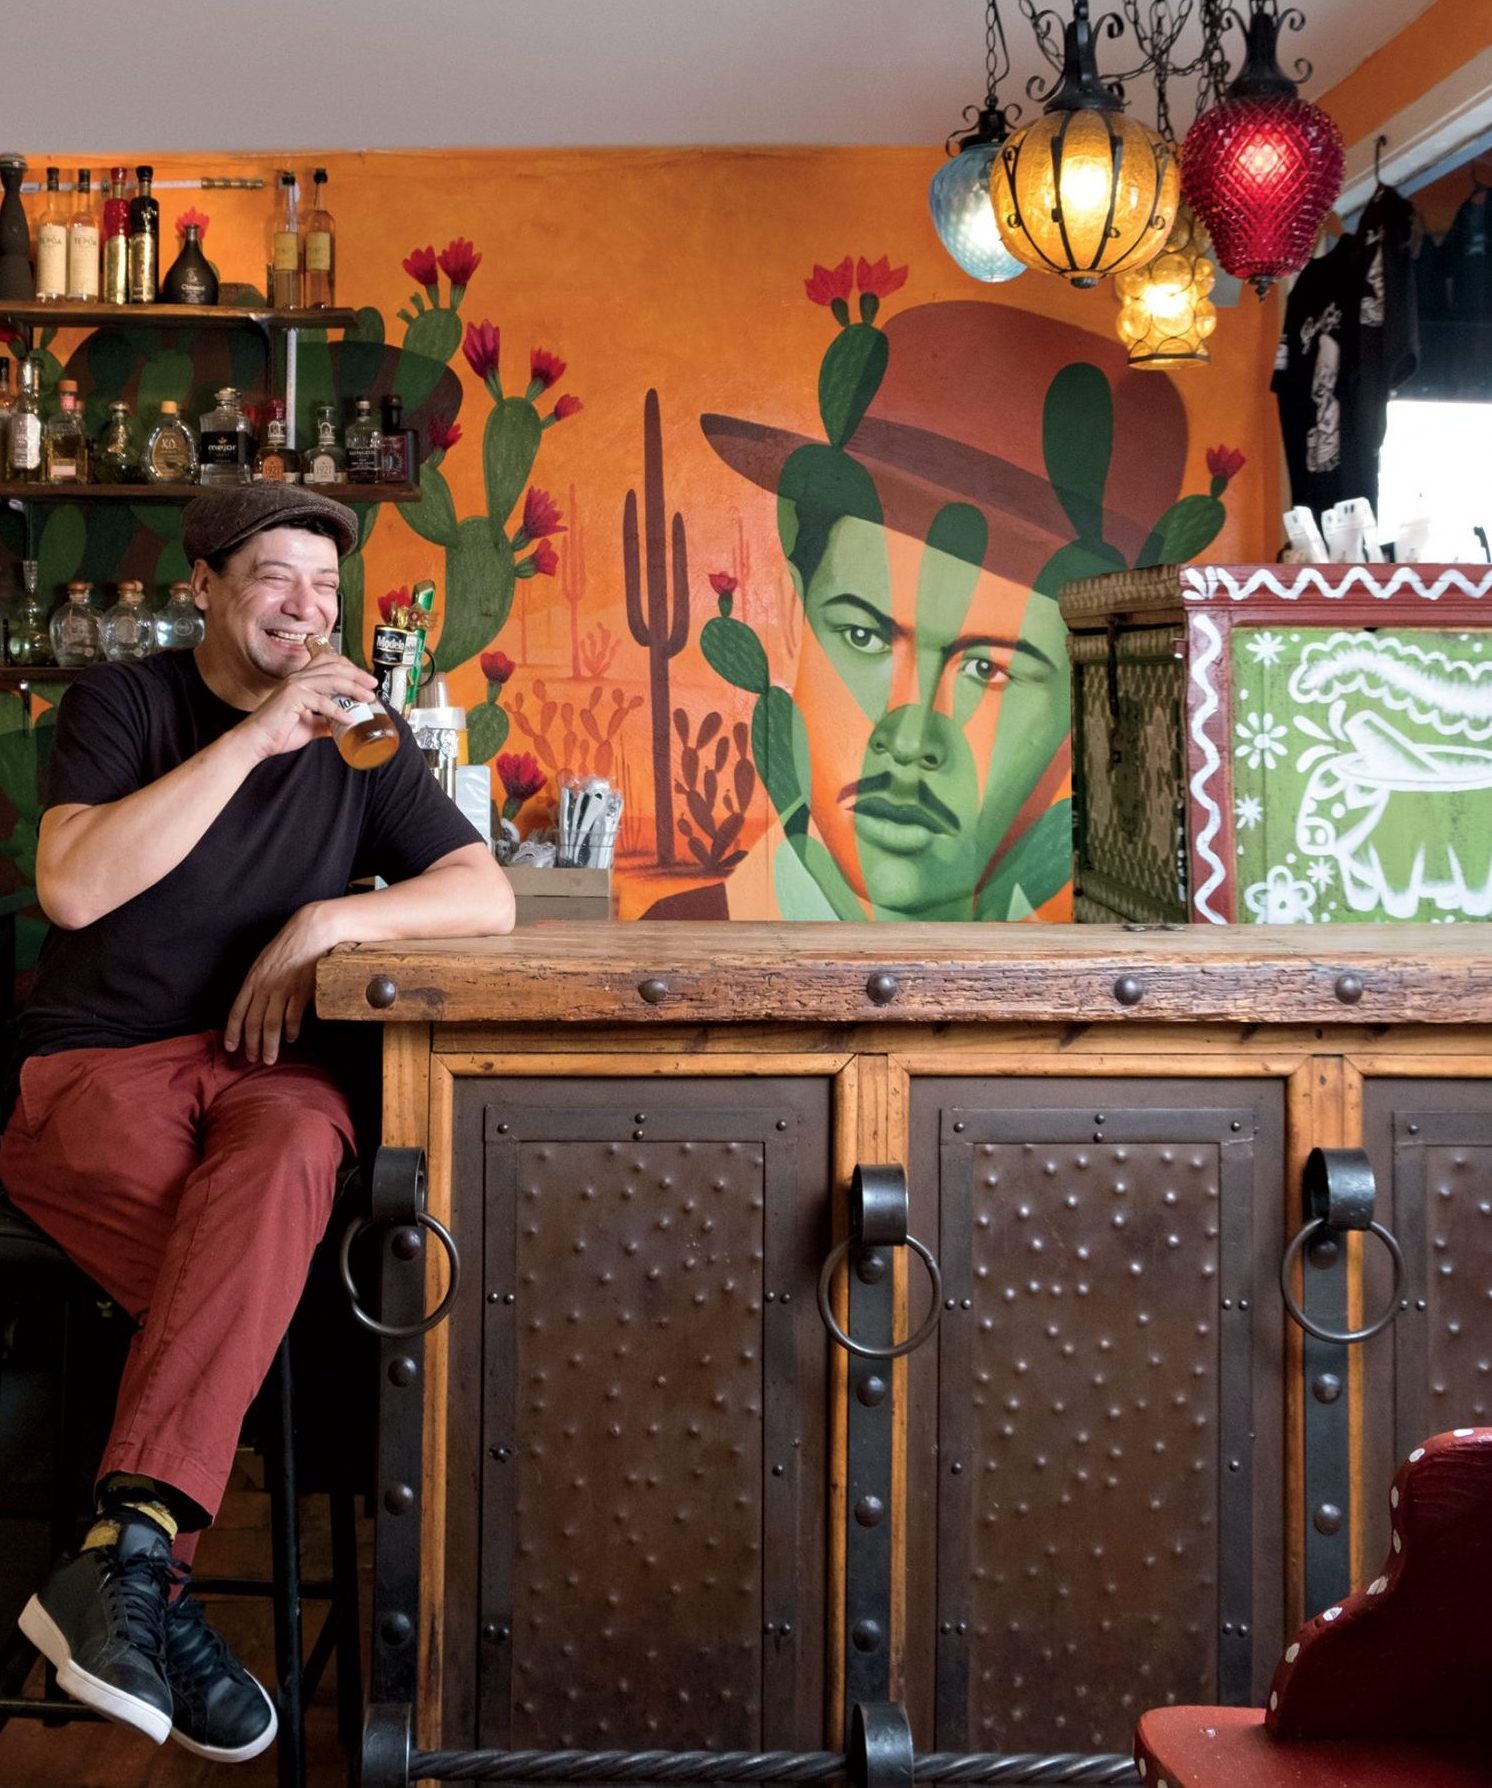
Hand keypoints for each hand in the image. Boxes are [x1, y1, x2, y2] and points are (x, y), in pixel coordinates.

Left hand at [224, 902, 341, 1065]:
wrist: (312, 931)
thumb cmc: (288, 944)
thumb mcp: (264, 961)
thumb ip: (258, 982)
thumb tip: (254, 1003)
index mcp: (252, 979)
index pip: (237, 1011)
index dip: (232, 1031)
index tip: (230, 1047)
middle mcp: (265, 987)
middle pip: (253, 1022)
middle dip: (251, 1044)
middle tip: (252, 1059)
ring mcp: (283, 990)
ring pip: (271, 1025)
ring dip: (270, 1045)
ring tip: (269, 1058)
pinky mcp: (301, 991)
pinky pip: (293, 1017)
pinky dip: (291, 1030)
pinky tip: (291, 1038)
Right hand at [237, 647, 380, 762]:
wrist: (255, 741)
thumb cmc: (278, 733)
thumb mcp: (310, 726)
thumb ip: (326, 722)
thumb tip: (345, 725)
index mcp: (302, 680)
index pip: (329, 662)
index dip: (350, 668)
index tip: (366, 680)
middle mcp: (299, 678)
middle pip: (334, 666)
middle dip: (357, 675)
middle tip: (373, 685)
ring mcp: (295, 686)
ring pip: (331, 679)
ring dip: (353, 688)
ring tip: (367, 698)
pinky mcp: (292, 698)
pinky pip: (320, 701)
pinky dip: (337, 710)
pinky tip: (348, 719)